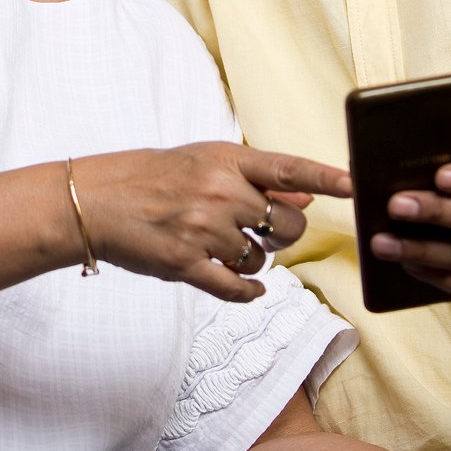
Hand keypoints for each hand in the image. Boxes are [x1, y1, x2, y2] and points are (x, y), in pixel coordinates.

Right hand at [75, 143, 349, 302]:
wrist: (94, 201)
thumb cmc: (149, 177)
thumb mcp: (203, 161)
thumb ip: (256, 177)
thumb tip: (307, 192)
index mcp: (225, 159)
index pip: (288, 167)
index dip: (327, 177)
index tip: (356, 186)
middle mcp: (218, 192)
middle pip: (287, 223)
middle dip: (284, 233)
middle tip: (262, 231)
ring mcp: (202, 229)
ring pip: (261, 258)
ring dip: (253, 259)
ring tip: (224, 247)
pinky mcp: (185, 263)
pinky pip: (236, 287)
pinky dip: (249, 291)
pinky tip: (250, 287)